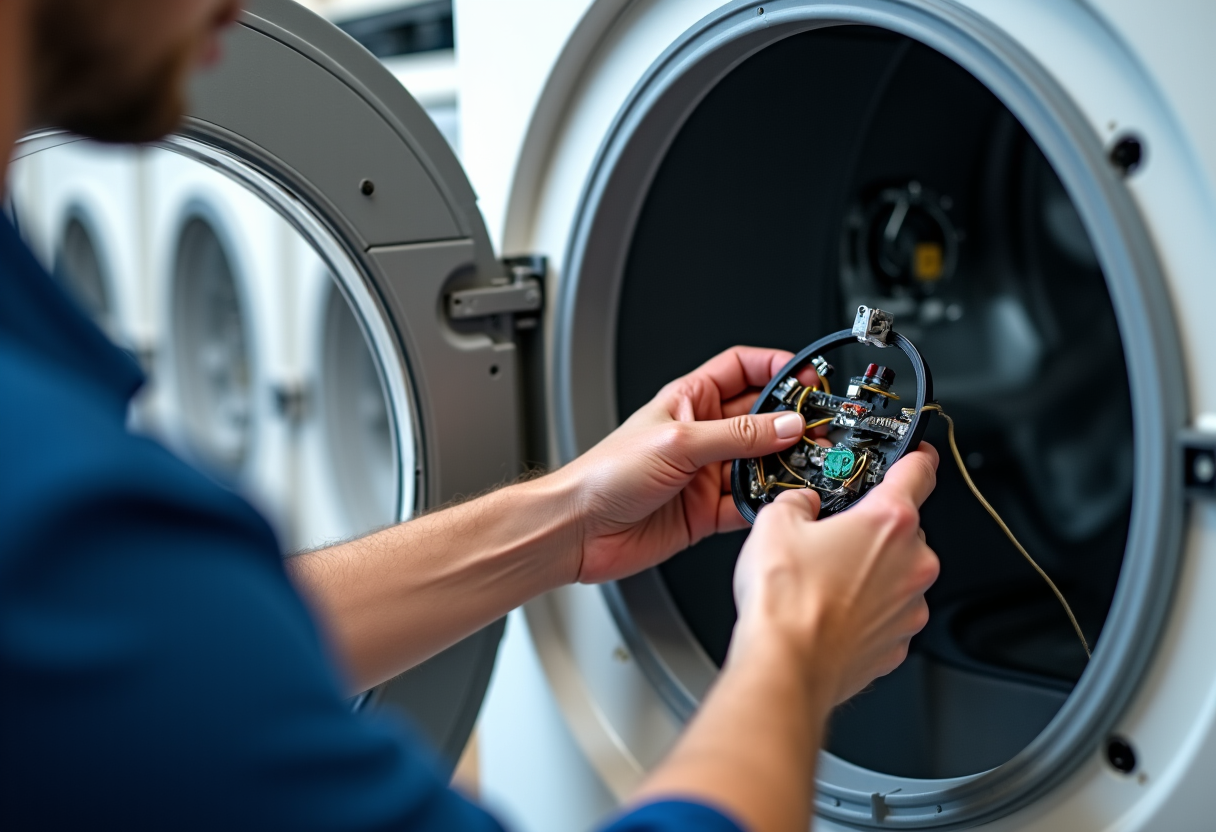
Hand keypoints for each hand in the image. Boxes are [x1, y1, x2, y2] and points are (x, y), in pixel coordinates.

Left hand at [561, 346, 815, 583]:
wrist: (579, 530)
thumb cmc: (605, 475)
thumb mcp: (677, 442)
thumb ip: (736, 436)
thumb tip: (784, 424)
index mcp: (688, 400)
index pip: (742, 370)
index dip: (776, 367)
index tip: (808, 377)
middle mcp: (700, 434)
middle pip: (760, 417)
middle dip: (791, 421)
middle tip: (819, 428)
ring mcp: (705, 474)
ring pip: (761, 462)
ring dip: (785, 464)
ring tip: (810, 465)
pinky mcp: (707, 511)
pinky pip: (749, 502)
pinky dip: (768, 503)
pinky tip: (781, 501)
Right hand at [729, 444, 940, 704]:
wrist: (785, 665)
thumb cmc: (785, 601)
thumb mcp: (774, 522)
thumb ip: (797, 501)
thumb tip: (801, 504)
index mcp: (890, 521)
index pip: (920, 472)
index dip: (916, 456)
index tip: (915, 455)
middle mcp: (912, 563)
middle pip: (904, 528)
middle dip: (872, 528)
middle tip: (832, 534)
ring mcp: (910, 607)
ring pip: (897, 574)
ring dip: (870, 571)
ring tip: (822, 582)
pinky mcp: (898, 643)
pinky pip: (887, 614)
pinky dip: (865, 610)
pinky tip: (829, 611)